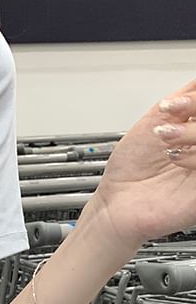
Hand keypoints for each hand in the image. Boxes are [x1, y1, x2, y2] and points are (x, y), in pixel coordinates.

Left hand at [88, 78, 195, 245]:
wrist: (115, 204)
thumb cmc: (131, 170)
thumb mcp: (155, 122)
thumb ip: (183, 99)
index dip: (195, 99)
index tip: (174, 102)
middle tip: (172, 113)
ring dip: (191, 132)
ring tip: (165, 137)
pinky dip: (195, 156)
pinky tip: (175, 158)